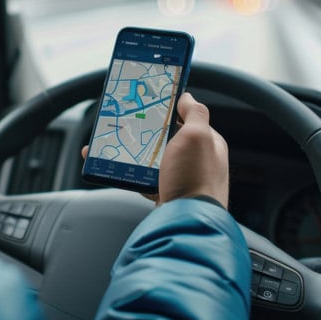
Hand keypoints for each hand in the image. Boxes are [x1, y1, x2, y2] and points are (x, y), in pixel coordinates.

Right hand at [81, 92, 228, 207]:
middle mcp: (196, 161)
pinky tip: (112, 167)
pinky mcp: (165, 194)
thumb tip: (188, 96)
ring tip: (113, 144)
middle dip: (146, 132)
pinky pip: (143, 179)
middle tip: (126, 124)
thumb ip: (195, 113)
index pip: (189, 120)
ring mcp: (181, 179)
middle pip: (167, 139)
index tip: (149, 105)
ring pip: (152, 160)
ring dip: (133, 152)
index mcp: (208, 144)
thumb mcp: (197, 136)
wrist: (186, 222)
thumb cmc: (195, 178)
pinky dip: (127, 172)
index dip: (170, 111)